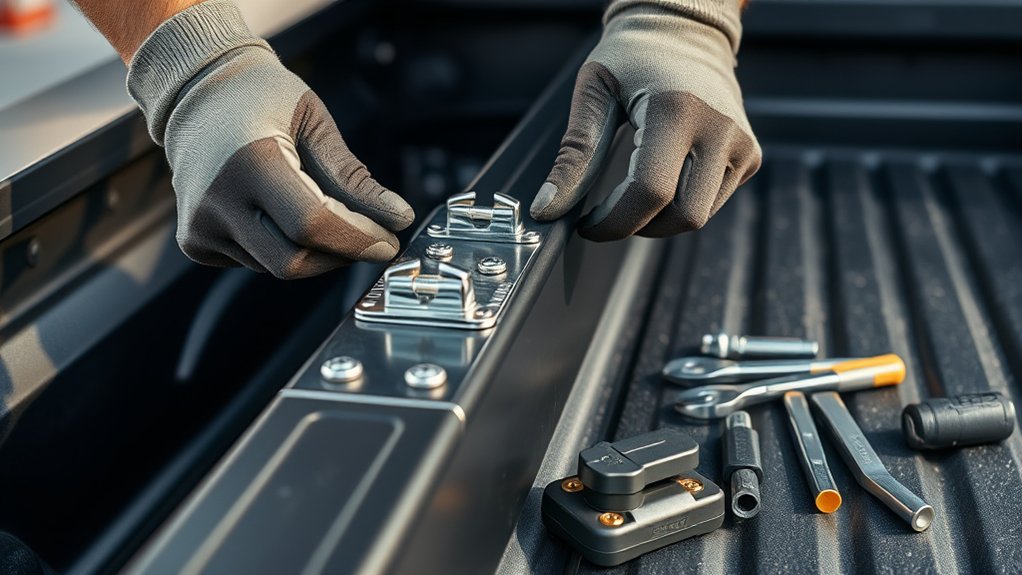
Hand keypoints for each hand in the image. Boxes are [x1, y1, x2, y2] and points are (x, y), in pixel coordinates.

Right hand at [127, 1, 412, 277]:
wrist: (196, 93)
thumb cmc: (262, 99)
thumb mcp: (315, 124)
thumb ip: (354, 177)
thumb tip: (399, 219)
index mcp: (250, 161)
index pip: (313, 224)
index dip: (358, 239)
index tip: (389, 241)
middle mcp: (217, 200)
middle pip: (294, 261)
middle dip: (341, 256)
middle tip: (369, 238)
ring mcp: (200, 226)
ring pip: (278, 267)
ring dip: (314, 251)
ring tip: (320, 211)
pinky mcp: (195, 242)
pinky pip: (256, 263)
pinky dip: (283, 247)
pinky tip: (279, 212)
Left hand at [530, 1, 760, 239]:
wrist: (685, 30)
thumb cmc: (634, 56)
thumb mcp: (595, 92)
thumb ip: (574, 153)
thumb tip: (549, 207)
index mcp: (676, 110)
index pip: (649, 192)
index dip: (613, 221)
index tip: (587, 224)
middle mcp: (718, 129)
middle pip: (681, 216)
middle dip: (638, 226)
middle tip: (609, 211)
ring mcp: (741, 145)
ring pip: (698, 217)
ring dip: (659, 219)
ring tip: (633, 190)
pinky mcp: (749, 156)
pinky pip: (711, 203)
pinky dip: (681, 203)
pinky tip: (663, 176)